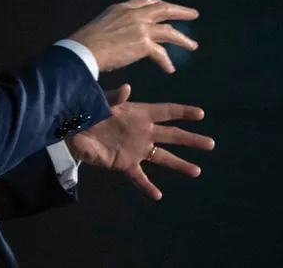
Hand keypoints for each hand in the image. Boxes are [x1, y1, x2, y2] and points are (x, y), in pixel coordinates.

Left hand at [66, 83, 213, 199]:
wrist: (71, 131)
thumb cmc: (87, 111)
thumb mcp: (101, 101)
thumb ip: (114, 97)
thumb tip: (127, 87)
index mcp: (139, 114)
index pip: (165, 112)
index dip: (183, 112)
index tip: (200, 114)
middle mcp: (142, 132)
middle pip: (172, 135)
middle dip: (191, 139)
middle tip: (211, 144)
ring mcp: (135, 149)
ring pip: (162, 157)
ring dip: (179, 164)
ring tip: (196, 172)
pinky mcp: (124, 163)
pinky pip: (139, 176)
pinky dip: (147, 186)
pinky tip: (158, 196)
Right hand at [69, 0, 198, 72]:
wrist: (83, 51)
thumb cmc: (85, 43)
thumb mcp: (101, 25)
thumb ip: (114, 26)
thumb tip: (118, 35)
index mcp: (120, 8)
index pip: (144, 2)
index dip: (158, 4)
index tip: (166, 7)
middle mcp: (133, 15)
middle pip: (163, 9)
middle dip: (180, 11)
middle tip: (193, 14)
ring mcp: (140, 28)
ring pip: (169, 31)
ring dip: (182, 39)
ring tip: (192, 46)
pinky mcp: (143, 43)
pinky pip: (161, 53)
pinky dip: (166, 62)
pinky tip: (169, 69)